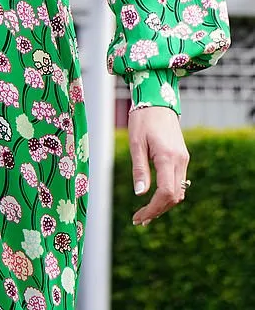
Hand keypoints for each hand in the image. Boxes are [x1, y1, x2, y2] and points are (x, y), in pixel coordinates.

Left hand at [128, 105, 189, 225]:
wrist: (158, 101)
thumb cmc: (143, 119)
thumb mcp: (136, 142)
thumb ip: (139, 168)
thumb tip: (140, 194)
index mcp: (167, 157)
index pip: (166, 192)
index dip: (154, 208)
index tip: (139, 217)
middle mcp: (180, 160)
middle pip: (174, 196)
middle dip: (158, 210)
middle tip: (140, 220)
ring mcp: (183, 159)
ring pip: (179, 191)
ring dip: (164, 204)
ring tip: (145, 213)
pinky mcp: (182, 157)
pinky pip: (179, 181)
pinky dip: (168, 193)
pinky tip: (155, 197)